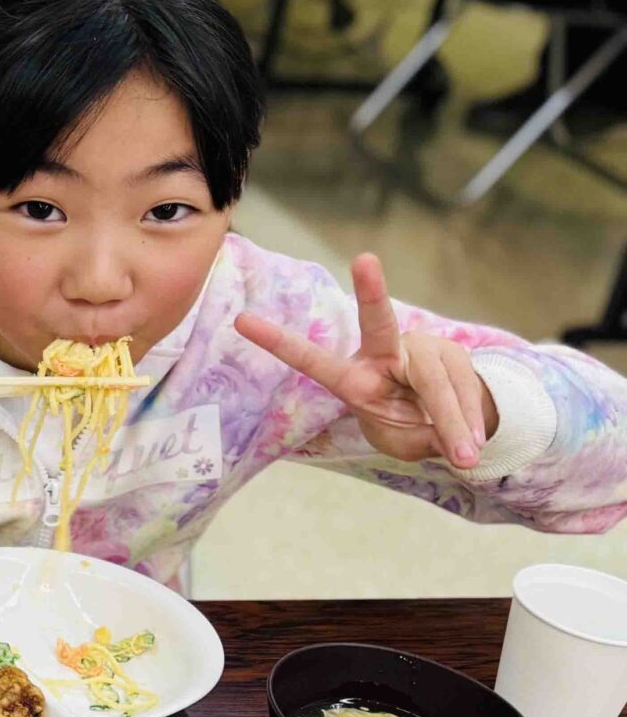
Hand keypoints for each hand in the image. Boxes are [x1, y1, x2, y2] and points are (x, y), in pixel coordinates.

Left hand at [237, 253, 497, 469]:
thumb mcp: (404, 443)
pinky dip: (471, 419)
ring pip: (436, 379)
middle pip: (379, 324)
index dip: (278, 342)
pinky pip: (465, 388)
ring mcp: (420, 347)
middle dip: (371, 292)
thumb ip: (420, 439)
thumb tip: (453, 438)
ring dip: (452, 420)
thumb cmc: (412, 428)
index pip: (311, 360)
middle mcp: (383, 352)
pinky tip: (473, 442)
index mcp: (352, 378)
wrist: (451, 420)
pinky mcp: (453, 352)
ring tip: (464, 457)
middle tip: (364, 260)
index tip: (242, 321)